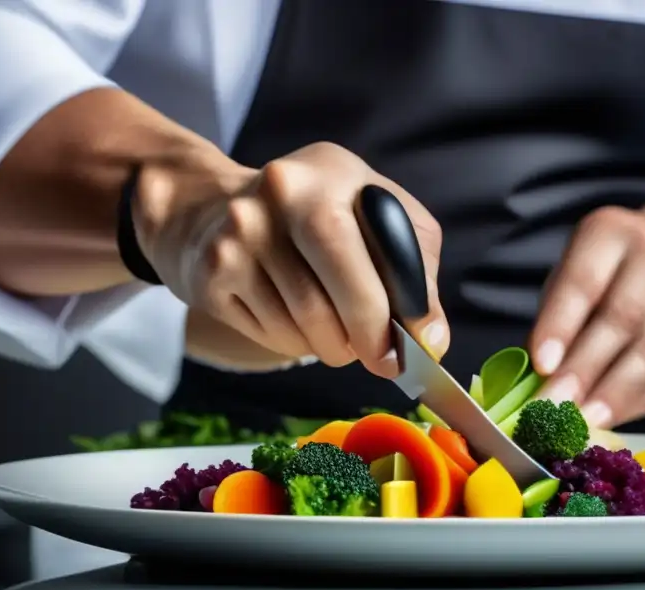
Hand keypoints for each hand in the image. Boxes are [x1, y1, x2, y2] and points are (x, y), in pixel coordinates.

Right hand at [131, 142, 447, 378]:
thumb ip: (415, 271)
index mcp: (330, 174)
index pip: (369, 254)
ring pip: (302, 327)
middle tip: (381, 360)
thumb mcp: (375, 217)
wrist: (212, 208)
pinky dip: (296, 343)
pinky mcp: (213, 275)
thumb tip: (432, 342)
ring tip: (337, 333)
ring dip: (331, 346)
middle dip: (364, 342)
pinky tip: (295, 320)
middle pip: (329, 302)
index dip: (392, 312)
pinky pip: (272, 335)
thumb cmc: (313, 216)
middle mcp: (278, 197)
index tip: (410, 348)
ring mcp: (238, 236)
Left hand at [530, 203, 644, 427]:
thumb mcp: (576, 276)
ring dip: (614, 394)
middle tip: (556, 407)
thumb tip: (542, 379)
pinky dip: (642, 402)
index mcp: (612, 232)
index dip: (561, 325)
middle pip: (622, 318)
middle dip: (585, 369)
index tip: (542, 366)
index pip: (583, 280)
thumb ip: (558, 319)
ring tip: (583, 421)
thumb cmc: (614, 275)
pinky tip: (617, 416)